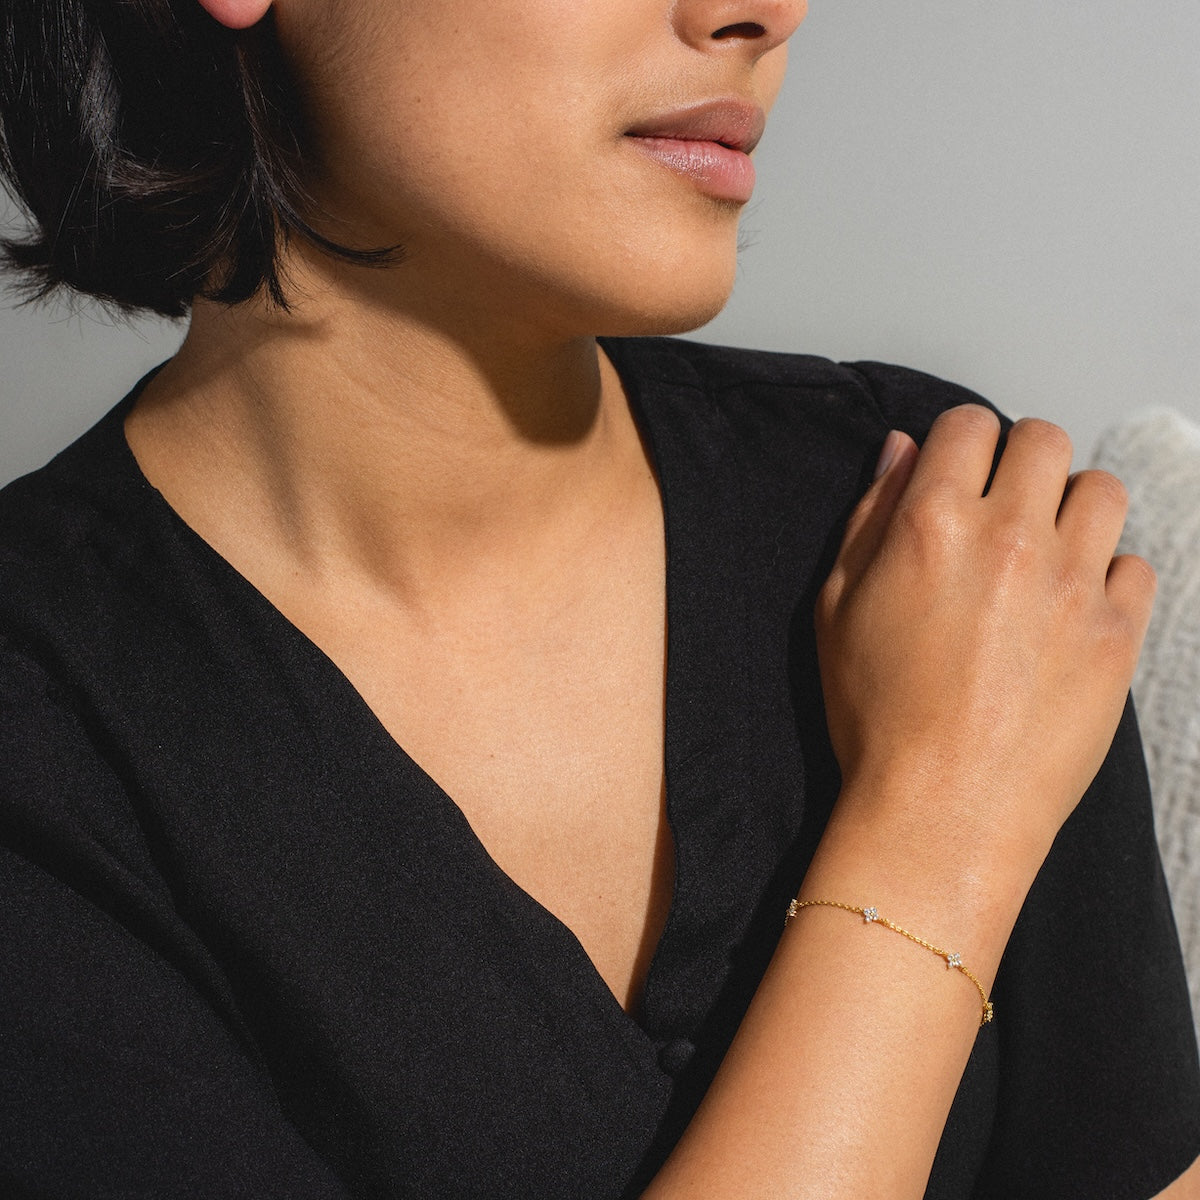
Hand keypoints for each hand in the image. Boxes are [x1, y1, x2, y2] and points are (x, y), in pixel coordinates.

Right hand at [816, 405, 1155, 876]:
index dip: (959, 442)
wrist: (941, 809)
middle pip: (1043, 440)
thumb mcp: (836, 607)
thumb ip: (870, 516)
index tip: (958, 471)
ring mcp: (1072, 585)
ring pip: (1101, 490)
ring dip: (1072, 506)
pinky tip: (1071, 608)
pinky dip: (1107, 575)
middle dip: (1020, 459)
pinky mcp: (1116, 634)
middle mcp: (1010, 539)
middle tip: (1003, 506)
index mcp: (932, 525)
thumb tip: (902, 451)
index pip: (966, 425)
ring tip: (1047, 550)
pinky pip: (1136, 566)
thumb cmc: (876, 715)